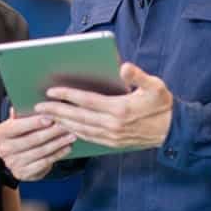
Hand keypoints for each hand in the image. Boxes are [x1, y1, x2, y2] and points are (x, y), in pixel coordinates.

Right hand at [0, 108, 76, 180]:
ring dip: (58, 143)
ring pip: (40, 151)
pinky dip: (57, 154)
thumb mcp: (20, 121)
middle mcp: (3, 149)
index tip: (50, 117)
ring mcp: (12, 164)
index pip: (16, 126)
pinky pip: (44, 163)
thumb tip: (31, 101)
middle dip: (51, 132)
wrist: (19, 158)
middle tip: (66, 125)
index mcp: (0, 133)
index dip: (34, 122)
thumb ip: (23, 112)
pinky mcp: (22, 174)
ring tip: (71, 135)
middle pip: (31, 139)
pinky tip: (67, 147)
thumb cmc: (22, 133)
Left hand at [34, 62, 173, 148]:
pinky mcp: (112, 143)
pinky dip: (73, 132)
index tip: (51, 91)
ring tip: (46, 116)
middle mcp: (113, 124)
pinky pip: (88, 137)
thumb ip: (139, 76)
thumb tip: (124, 67)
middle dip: (57, 111)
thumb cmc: (162, 104)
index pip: (87, 101)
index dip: (67, 95)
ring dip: (61, 122)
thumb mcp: (155, 86)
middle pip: (78, 117)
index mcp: (120, 108)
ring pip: (80, 129)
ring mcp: (112, 136)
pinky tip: (64, 127)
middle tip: (38, 107)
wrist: (173, 130)